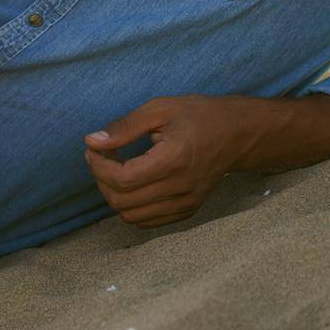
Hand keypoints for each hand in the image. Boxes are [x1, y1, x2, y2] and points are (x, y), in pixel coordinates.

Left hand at [82, 95, 251, 228]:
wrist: (237, 134)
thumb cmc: (198, 115)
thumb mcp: (159, 109)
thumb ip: (124, 127)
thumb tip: (92, 141)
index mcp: (173, 161)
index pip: (122, 179)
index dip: (98, 166)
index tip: (93, 148)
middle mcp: (180, 189)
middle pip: (122, 202)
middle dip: (101, 180)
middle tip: (102, 157)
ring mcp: (186, 203)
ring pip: (132, 216)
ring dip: (114, 195)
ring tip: (117, 169)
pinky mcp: (188, 210)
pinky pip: (148, 221)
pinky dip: (132, 206)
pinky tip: (133, 183)